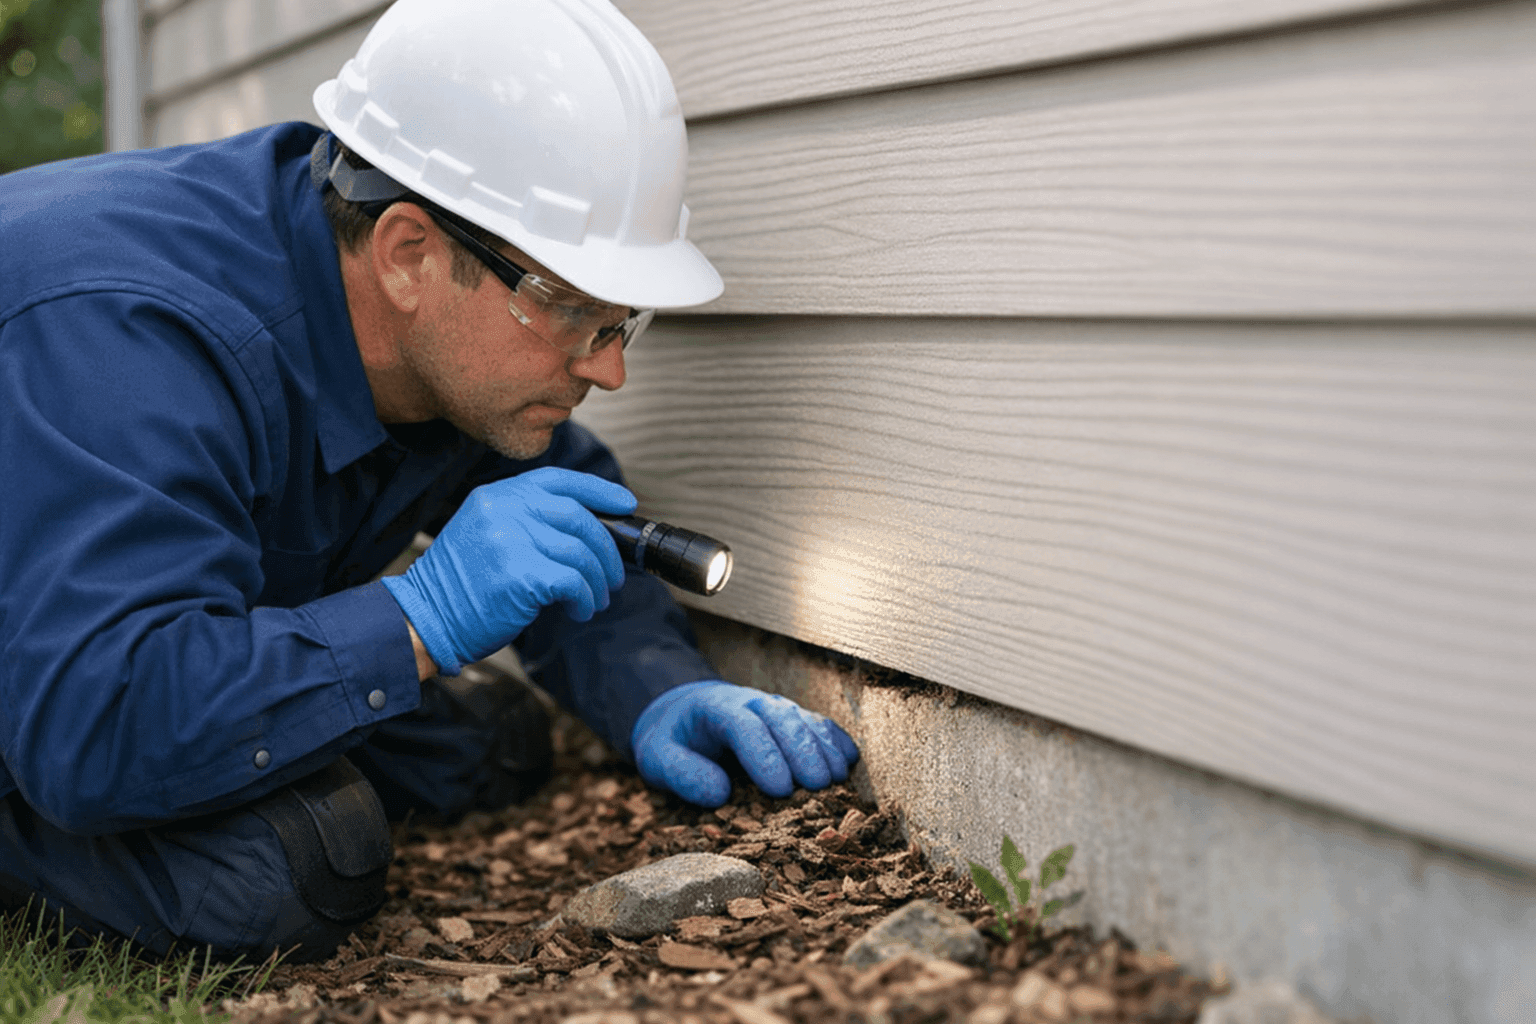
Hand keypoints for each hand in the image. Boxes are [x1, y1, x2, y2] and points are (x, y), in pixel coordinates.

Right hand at [382, 467, 635, 674]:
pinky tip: (579, 610)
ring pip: (580, 553)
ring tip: (595, 598)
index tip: (624, 503)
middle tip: (613, 574)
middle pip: (578, 518)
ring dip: (596, 581)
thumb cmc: (462, 585)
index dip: (598, 490)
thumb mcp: (486, 533)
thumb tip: (586, 528)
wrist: (426, 619)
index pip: (559, 481)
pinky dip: (584, 599)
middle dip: (605, 548)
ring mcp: (512, 540)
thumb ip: (526, 520)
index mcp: (497, 496)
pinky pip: (573, 582)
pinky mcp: (521, 574)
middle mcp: (504, 510)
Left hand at [632, 680, 859, 806]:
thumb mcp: (656, 757)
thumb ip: (681, 773)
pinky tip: (849, 760)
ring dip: (823, 747)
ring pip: (804, 719)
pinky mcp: (790, 718)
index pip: (744, 726)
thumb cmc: (671, 739)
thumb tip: (719, 793)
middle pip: (782, 718)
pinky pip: (818, 723)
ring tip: (838, 779)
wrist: (683, 711)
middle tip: (818, 785)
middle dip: (802, 751)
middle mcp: (752, 703)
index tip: (780, 788)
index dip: (764, 755)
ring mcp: (774, 708)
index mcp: (716, 709)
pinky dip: (835, 739)